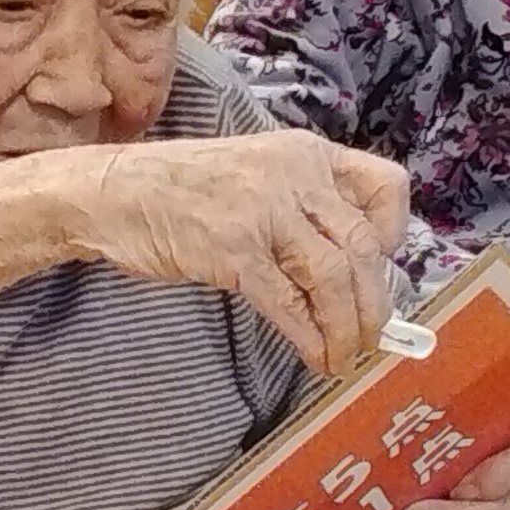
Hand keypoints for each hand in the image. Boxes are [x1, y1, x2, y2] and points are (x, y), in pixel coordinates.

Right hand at [73, 134, 405, 381]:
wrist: (113, 193)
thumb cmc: (182, 191)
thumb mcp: (256, 175)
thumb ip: (303, 208)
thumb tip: (353, 272)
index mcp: (304, 153)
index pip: (385, 185)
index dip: (396, 233)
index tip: (384, 268)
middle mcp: (292, 175)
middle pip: (363, 244)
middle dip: (375, 301)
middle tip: (370, 335)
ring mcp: (262, 210)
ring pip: (333, 276)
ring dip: (347, 327)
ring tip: (343, 355)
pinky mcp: (233, 249)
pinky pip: (289, 302)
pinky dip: (310, 336)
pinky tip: (313, 356)